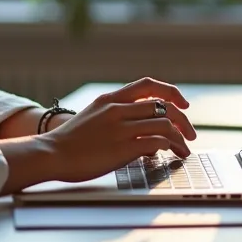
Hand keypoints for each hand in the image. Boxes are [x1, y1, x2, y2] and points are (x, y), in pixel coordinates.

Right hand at [43, 78, 198, 183]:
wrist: (51, 154)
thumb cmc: (70, 142)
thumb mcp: (92, 118)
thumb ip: (115, 118)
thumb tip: (141, 131)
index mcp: (110, 99)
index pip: (148, 85)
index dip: (171, 92)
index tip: (183, 104)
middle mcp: (117, 109)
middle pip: (163, 106)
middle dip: (183, 120)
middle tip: (190, 134)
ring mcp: (120, 127)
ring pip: (165, 124)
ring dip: (180, 138)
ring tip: (184, 149)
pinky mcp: (122, 147)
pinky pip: (157, 142)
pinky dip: (169, 148)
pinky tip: (170, 155)